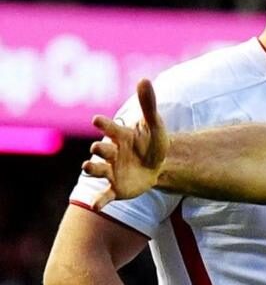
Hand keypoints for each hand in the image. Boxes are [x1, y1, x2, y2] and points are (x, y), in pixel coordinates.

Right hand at [84, 79, 167, 208]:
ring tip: (87, 167)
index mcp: (120, 136)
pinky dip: (99, 201)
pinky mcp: (116, 188)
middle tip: (98, 148)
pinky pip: (105, 195)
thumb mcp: (155, 125)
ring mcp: (111, 170)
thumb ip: (148, 104)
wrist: (159, 166)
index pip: (109, 128)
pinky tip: (95, 206)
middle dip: (98, 149)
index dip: (103, 124)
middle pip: (100, 150)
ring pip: (97, 169)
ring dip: (91, 168)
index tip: (97, 120)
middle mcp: (111, 152)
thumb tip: (144, 79)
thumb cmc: (152, 142)